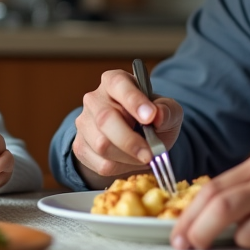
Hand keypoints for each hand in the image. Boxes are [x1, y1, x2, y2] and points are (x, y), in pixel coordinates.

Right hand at [71, 68, 183, 185]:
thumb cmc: (152, 120)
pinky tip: (130, 160)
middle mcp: (94, 98)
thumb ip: (168, 110)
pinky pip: (100, 163)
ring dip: (128, 157)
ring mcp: (84, 123)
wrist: (137, 140)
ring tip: (144, 156)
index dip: (134, 101)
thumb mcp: (168, 111)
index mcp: (114, 81)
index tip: (151, 116)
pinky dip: (121, 168)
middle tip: (150, 154)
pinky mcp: (80, 146)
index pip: (119, 85)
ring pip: (101, 144)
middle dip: (130, 140)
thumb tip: (158, 115)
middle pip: (105, 118)